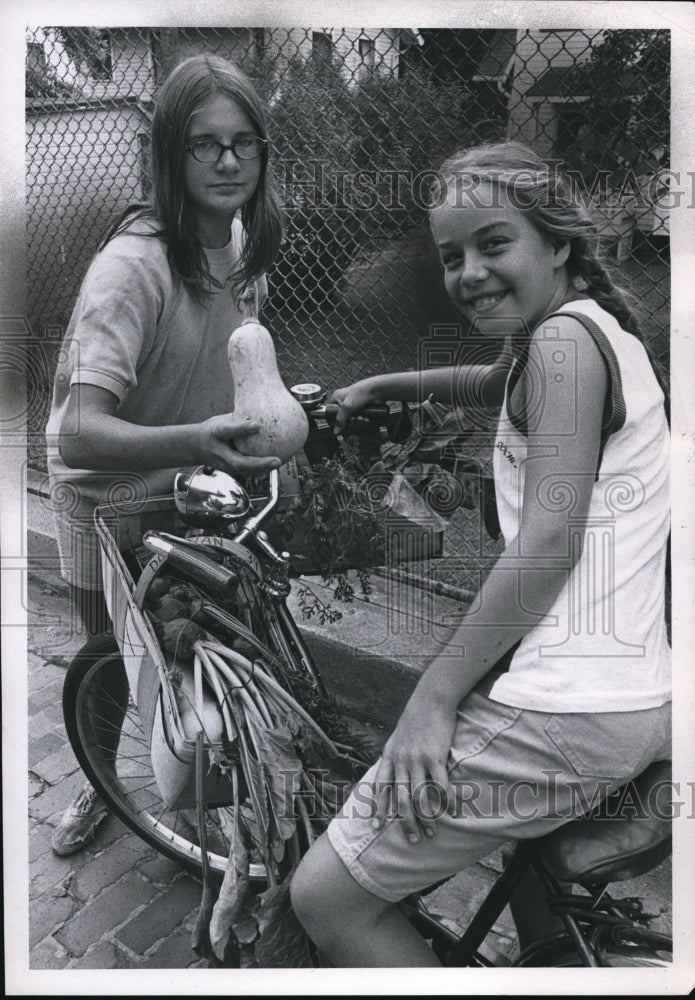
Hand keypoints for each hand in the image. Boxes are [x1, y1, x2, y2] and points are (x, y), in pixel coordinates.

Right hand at [196, 413, 280, 474]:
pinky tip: (277, 461)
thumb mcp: (220, 422)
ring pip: (248, 471)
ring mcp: (228, 467)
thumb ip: (237, 420)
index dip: (241, 429)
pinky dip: (264, 467)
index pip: (227, 431)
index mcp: (217, 437)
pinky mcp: (234, 470)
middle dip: (261, 464)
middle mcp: (223, 457)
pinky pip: (250, 470)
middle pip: (242, 464)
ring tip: (282, 461)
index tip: (255, 425)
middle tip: (277, 460)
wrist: (195, 448)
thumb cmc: (210, 433)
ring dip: (265, 469)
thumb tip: (257, 412)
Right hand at [329, 380, 382, 433]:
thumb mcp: (347, 407)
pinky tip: (366, 419)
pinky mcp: (361, 412)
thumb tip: (335, 432)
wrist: (376, 391)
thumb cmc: (360, 393)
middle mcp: (343, 404)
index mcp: (336, 399)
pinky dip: (363, 423)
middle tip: (354, 419)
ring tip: (362, 418)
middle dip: (350, 423)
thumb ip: (340, 420)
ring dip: (357, 423)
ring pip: (351, 423)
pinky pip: (359, 422)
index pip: (329, 412)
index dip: (334, 421)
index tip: (339, 425)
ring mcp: (352, 409)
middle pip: (342, 421)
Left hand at [373, 690, 457, 842]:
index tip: (375, 828)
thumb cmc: (416, 717)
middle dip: (406, 822)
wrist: (431, 699)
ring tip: (432, 832)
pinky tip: (454, 813)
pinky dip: (447, 802)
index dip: (378, 809)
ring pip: (420, 797)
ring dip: (426, 818)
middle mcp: (401, 761)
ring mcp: (417, 760)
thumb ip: (395, 755)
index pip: (380, 788)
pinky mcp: (435, 758)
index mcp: (389, 756)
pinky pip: (441, 786)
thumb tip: (393, 771)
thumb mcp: (398, 736)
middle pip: (401, 799)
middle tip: (413, 839)